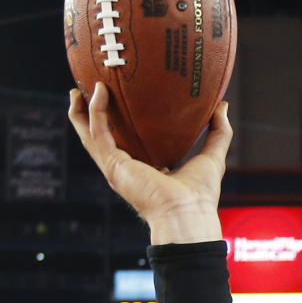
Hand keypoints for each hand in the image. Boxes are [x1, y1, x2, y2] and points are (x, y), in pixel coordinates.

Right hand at [68, 82, 230, 244]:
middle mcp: (128, 170)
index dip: (122, 124)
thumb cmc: (200, 195)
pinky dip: (96, 112)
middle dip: (91, 116)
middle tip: (91, 90)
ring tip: (79, 89)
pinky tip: (100, 92)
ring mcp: (117, 169)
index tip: (121, 101)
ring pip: (90, 136)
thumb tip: (222, 105)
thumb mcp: (212, 156)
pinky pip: (98, 134)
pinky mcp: (113, 166)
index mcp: (147, 170)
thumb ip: (219, 131)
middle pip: (102, 139)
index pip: (129, 144)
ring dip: (83, 112)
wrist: (188, 213)